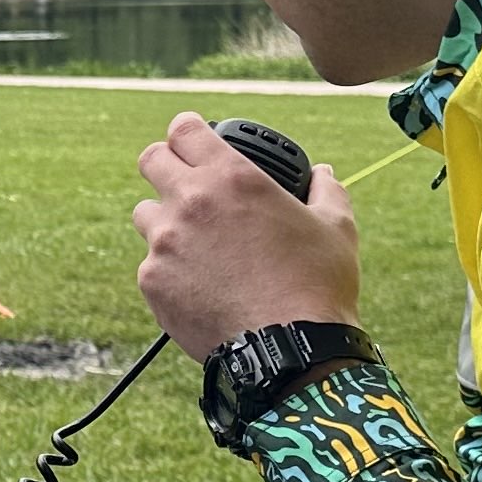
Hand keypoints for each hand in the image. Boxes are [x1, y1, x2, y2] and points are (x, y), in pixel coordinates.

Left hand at [130, 115, 361, 351]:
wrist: (291, 352)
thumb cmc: (317, 287)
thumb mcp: (336, 227)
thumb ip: (326, 190)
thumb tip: (324, 173)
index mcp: (231, 177)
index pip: (185, 129)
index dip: (187, 130)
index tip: (192, 138)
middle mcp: (189, 202)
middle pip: (150, 160)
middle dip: (165, 165)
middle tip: (185, 183)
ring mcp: (164, 243)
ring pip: (145, 214)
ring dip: (165, 220)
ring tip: (197, 244)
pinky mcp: (152, 283)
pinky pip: (150, 264)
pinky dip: (169, 269)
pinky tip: (200, 285)